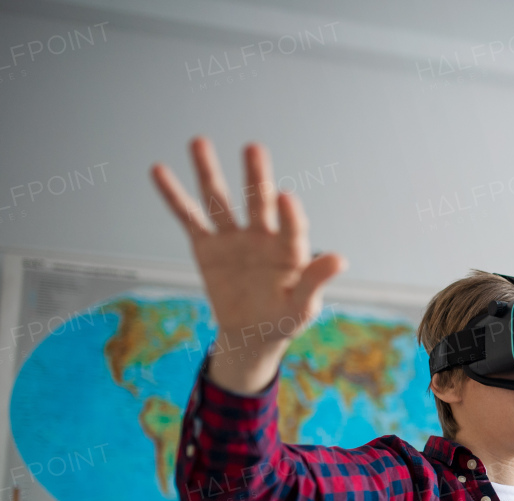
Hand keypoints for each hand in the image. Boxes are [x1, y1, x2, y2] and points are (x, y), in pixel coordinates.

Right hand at [151, 137, 346, 393]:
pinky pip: (188, 218)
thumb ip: (315, 282)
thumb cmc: (284, 318)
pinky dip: (173, 196)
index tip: (285, 197)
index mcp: (289, 250)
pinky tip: (160, 170)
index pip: (291, 228)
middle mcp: (261, 236)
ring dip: (209, 172)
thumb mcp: (302, 307)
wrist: (252, 332)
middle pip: (257, 201)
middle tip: (253, 149)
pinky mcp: (206, 246)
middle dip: (255, 176)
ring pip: (219, 200)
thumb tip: (340, 259)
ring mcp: (233, 238)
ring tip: (199, 142)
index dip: (290, 214)